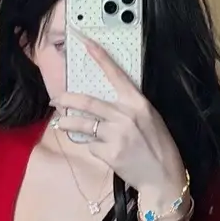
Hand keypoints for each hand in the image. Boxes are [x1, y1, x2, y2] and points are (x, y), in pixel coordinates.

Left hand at [53, 35, 188, 201]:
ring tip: (60, 125)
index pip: (116, 75)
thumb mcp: (150, 120)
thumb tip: (104, 104)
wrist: (163, 177)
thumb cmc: (158, 147)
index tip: (86, 43)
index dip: (100, 57)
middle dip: (66, 100)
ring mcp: (116, 135)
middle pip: (87, 102)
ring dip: (66, 124)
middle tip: (55, 100)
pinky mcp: (109, 153)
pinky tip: (103, 152)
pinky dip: (92, 147)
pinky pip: (91, 146)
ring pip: (82, 125)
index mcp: (138, 103)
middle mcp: (126, 115)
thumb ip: (129, 109)